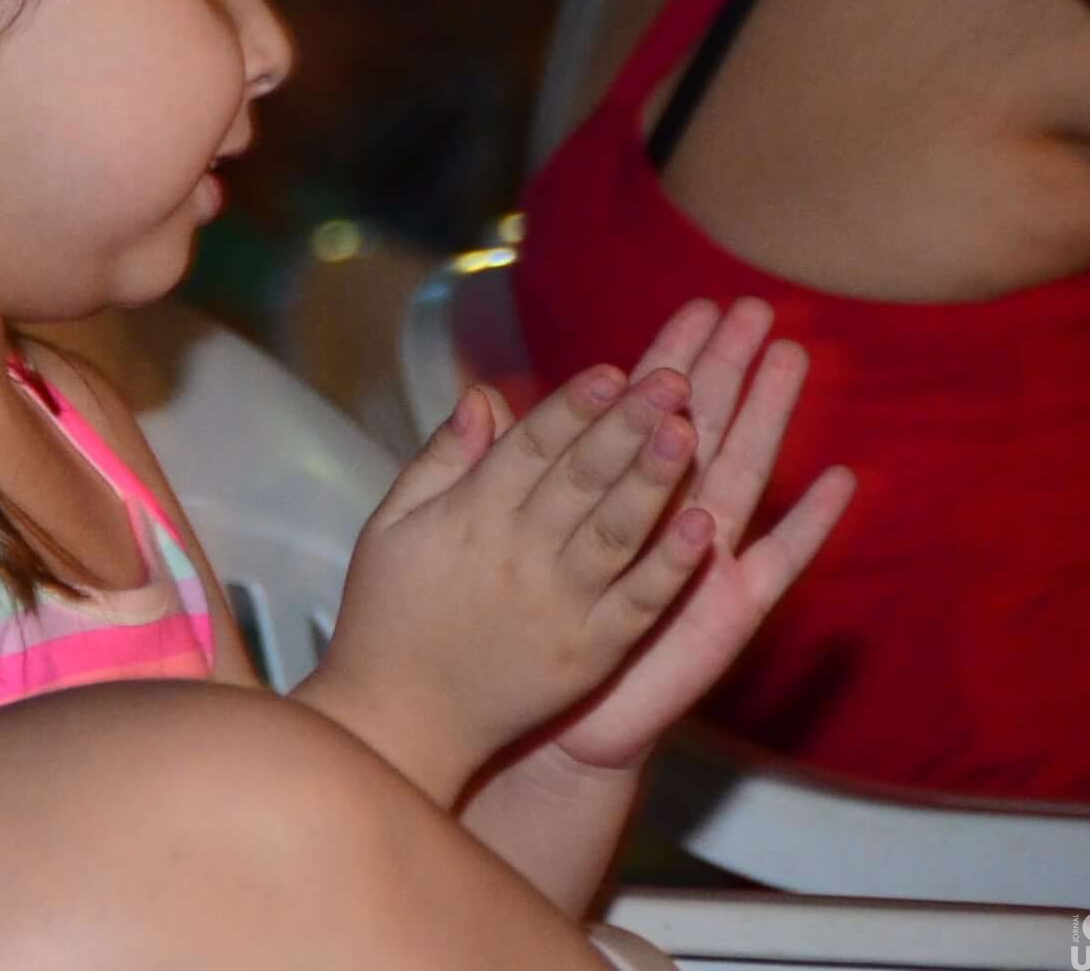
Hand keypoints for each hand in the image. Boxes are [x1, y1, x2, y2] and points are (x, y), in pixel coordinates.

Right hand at [304, 359, 719, 800]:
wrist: (400, 720)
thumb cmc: (386, 615)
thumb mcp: (389, 525)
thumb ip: (439, 461)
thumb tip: (482, 397)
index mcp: (467, 518)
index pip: (528, 448)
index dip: (571, 406)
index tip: (611, 368)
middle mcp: (517, 555)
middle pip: (580, 478)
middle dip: (626, 425)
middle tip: (673, 379)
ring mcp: (558, 606)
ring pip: (616, 531)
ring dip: (656, 480)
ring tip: (690, 432)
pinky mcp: (589, 654)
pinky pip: (637, 603)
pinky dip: (670, 565)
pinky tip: (703, 528)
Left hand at [529, 297, 854, 776]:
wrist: (550, 722)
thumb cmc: (525, 623)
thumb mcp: (499, 535)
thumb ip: (499, 469)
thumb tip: (482, 396)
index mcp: (612, 496)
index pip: (642, 414)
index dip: (667, 359)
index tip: (695, 304)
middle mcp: (667, 519)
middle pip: (703, 428)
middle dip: (728, 368)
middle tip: (758, 308)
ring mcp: (703, 562)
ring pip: (740, 475)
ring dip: (767, 420)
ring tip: (792, 362)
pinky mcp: (725, 612)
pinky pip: (773, 564)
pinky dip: (805, 525)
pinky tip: (837, 481)